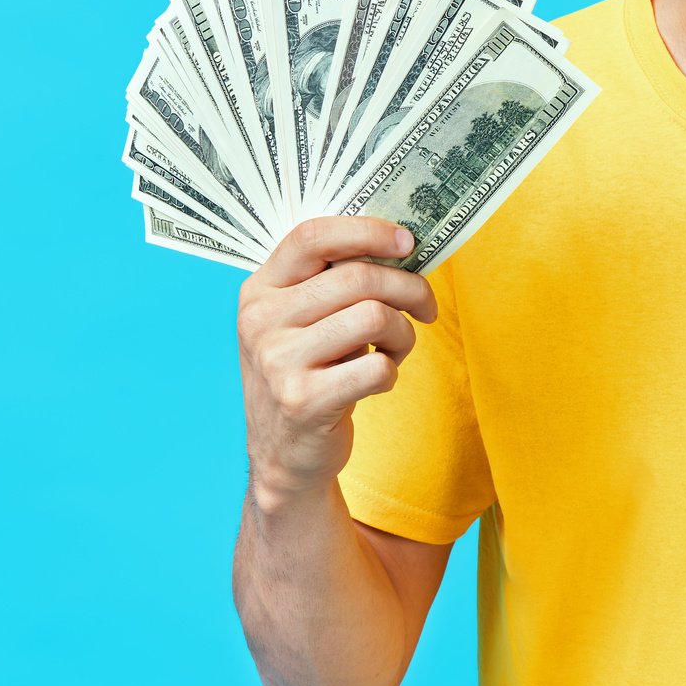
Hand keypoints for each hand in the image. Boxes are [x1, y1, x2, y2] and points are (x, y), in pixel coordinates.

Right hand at [237, 215, 439, 503]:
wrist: (284, 454)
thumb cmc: (308, 374)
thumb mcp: (300, 321)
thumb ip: (333, 281)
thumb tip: (401, 245)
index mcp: (260, 290)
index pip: (312, 236)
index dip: (367, 231)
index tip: (407, 242)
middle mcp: (261, 321)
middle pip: (358, 277)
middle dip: (409, 288)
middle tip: (425, 307)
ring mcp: (278, 362)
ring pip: (375, 317)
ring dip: (404, 334)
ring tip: (395, 349)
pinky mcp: (303, 401)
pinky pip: (379, 367)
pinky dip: (392, 372)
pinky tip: (377, 380)